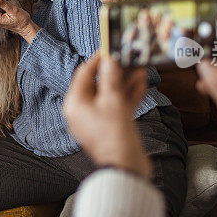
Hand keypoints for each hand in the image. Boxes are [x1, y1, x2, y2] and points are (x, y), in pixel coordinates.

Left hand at [63, 53, 151, 177]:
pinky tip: (142, 84)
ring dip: (125, 81)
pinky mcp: (110, 126)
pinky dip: (128, 96)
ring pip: (110, 94)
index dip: (98, 60)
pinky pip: (117, 106)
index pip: (84, 74)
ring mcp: (96, 119)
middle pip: (98, 84)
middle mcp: (83, 111)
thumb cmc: (114, 136)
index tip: (110, 49)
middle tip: (129, 57)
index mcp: (75, 104)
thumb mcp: (113, 101)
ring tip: (140, 68)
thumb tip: (109, 61)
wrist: (126, 168)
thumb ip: (111, 78)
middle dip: (116, 71)